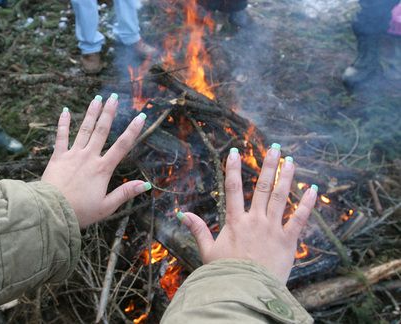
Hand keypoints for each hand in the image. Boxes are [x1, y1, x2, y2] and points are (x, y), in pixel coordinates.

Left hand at [42, 94, 150, 227]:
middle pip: (102, 131)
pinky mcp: (58, 157)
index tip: (141, 116)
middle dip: (109, 113)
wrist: (52, 211)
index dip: (133, 131)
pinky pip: (61, 137)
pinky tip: (66, 110)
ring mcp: (73, 155)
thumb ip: (125, 193)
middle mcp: (89, 157)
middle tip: (114, 97)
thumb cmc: (80, 212)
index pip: (122, 146)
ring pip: (84, 129)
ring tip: (97, 98)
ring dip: (91, 113)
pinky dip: (64, 123)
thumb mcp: (107, 207)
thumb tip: (145, 184)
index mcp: (103, 169)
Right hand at [178, 145, 316, 283]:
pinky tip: (313, 190)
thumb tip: (181, 214)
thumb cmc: (225, 273)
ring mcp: (273, 229)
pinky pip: (299, 219)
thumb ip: (197, 230)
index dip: (233, 169)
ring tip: (291, 160)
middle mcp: (255, 220)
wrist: (247, 291)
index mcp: (235, 221)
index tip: (234, 152)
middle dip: (268, 165)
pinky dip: (306, 204)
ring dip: (287, 177)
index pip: (233, 189)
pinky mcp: (288, 241)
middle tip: (275, 148)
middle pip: (262, 187)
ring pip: (281, 197)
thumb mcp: (207, 251)